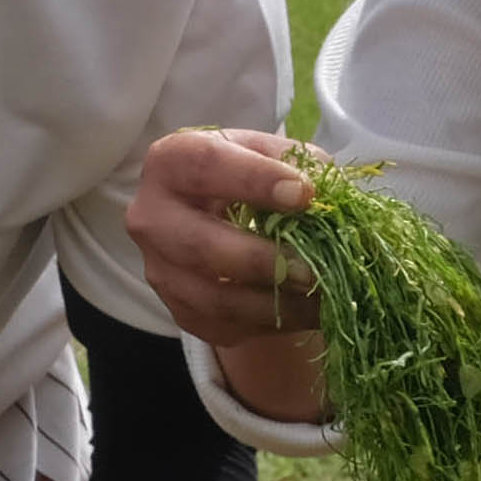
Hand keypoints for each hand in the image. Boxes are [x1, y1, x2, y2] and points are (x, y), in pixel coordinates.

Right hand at [131, 127, 317, 347]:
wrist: (221, 216)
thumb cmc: (248, 176)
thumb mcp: (269, 153)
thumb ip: (298, 163)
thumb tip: (328, 196)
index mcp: (171, 162)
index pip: (205, 166)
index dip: (255, 180)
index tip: (304, 194)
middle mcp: (152, 217)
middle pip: (200, 245)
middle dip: (262, 260)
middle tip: (313, 269)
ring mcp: (160, 270)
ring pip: (215, 299)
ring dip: (276, 304)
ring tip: (324, 298)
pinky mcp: (180, 310)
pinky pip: (226, 326)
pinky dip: (274, 323)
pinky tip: (309, 312)